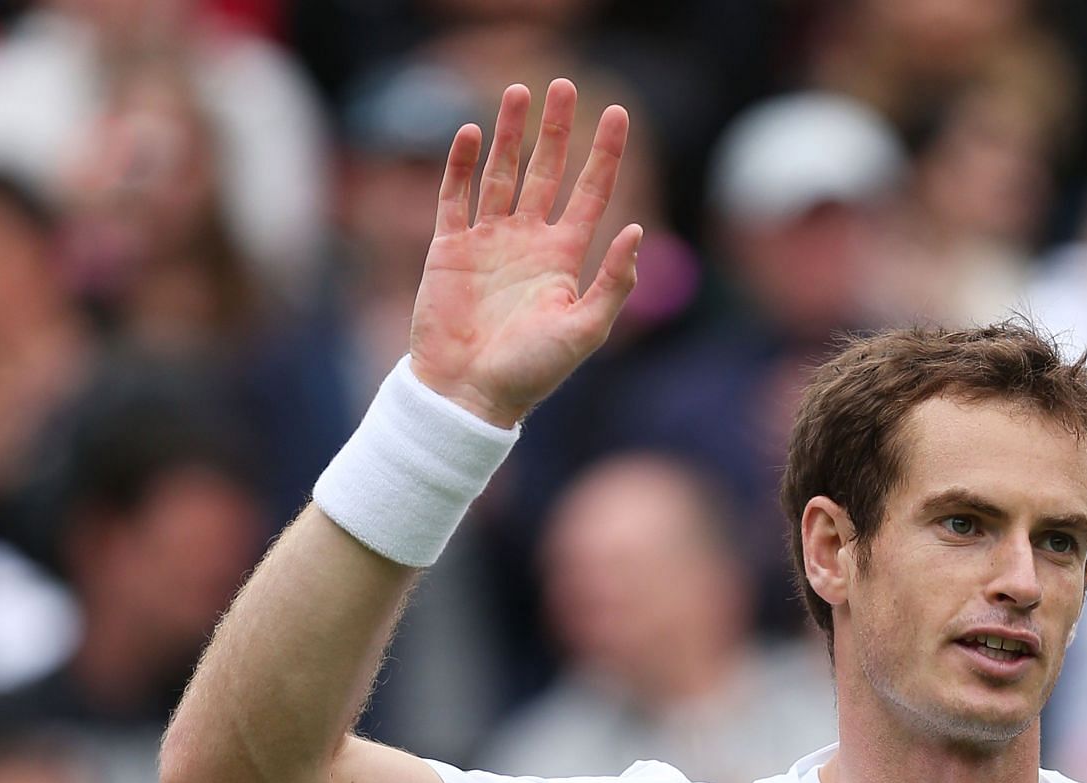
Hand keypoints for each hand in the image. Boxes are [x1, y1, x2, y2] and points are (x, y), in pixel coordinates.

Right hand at [409, 80, 642, 426]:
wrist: (470, 395)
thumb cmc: (532, 372)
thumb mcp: (585, 330)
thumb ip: (613, 282)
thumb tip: (637, 232)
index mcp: (564, 259)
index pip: (591, 193)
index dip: (604, 153)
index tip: (616, 113)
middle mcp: (528, 242)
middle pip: (546, 171)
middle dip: (555, 129)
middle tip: (561, 84)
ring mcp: (488, 242)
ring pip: (500, 173)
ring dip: (508, 133)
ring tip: (517, 91)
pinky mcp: (449, 248)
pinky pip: (455, 196)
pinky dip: (462, 164)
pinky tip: (471, 132)